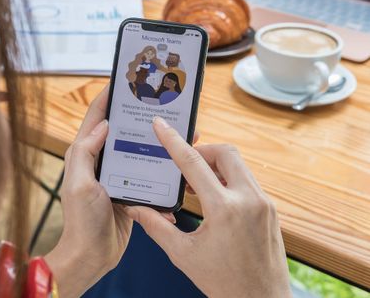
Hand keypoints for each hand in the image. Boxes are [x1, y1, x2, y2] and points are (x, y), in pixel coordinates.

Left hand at [45, 86, 170, 296]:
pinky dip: (159, 165)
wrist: (93, 254)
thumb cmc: (82, 221)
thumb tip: (103, 124)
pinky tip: (176, 162)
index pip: (96, 118)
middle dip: (137, 115)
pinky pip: (146, 171)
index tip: (123, 81)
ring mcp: (117, 174)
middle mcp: (101, 161)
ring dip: (153, 139)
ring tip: (175, 130)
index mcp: (85, 155)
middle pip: (120, 129)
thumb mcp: (80, 184)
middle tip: (156, 101)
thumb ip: (86, 153)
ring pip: (137, 148)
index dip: (107, 97)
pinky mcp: (130, 189)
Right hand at [126, 117, 290, 297]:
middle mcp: (248, 200)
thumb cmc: (223, 283)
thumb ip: (156, 226)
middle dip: (203, 151)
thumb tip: (136, 208)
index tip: (161, 125)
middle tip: (184, 165)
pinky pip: (248, 180)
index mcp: (224, 210)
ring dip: (216, 165)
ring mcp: (264, 203)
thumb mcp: (183, 255)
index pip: (193, 163)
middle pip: (225, 152)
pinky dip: (228, 179)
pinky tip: (214, 196)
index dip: (173, 141)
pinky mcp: (271, 209)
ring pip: (239, 164)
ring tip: (196, 183)